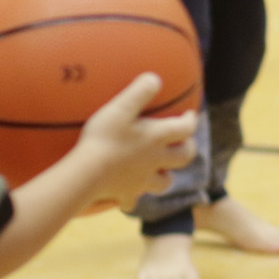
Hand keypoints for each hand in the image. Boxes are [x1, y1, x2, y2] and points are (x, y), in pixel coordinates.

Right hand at [74, 73, 197, 211]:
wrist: (87, 173)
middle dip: (187, 148)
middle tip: (183, 142)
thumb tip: (155, 78)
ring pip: (164, 182)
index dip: (190, 120)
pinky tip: (127, 196)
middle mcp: (156, 160)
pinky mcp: (126, 194)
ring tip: (160, 170)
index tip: (190, 115)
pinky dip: (132, 198)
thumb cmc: (104, 138)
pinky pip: (132, 201)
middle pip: (184, 157)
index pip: (185, 128)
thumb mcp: (120, 107)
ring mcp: (142, 180)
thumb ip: (140, 91)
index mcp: (157, 137)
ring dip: (166, 176)